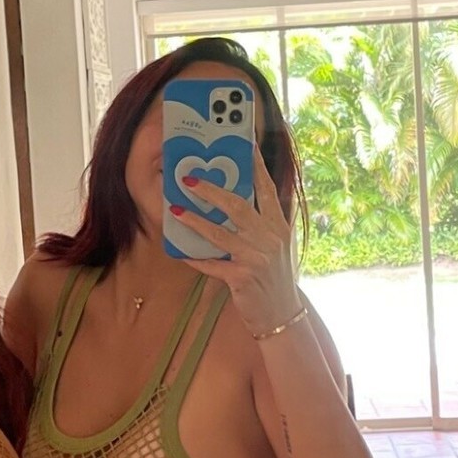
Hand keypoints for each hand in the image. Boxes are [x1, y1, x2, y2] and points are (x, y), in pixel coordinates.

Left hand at [171, 143, 301, 338]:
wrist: (282, 314)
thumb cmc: (275, 275)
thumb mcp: (277, 244)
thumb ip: (262, 222)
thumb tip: (240, 197)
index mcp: (278, 225)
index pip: (266, 189)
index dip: (256, 166)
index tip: (245, 143)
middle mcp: (269, 238)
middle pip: (237, 206)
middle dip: (211, 190)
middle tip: (189, 178)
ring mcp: (255, 258)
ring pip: (219, 233)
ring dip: (194, 220)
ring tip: (175, 209)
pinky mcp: (241, 278)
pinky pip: (212, 265)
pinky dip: (195, 257)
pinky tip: (180, 251)